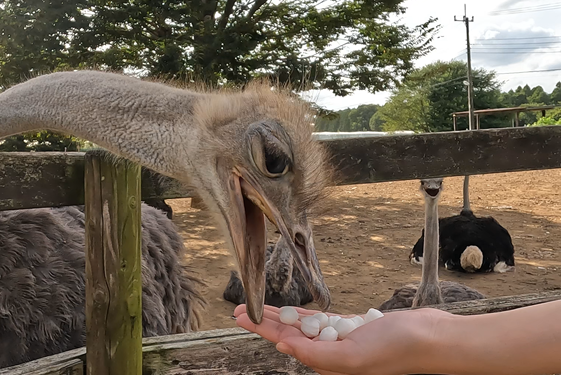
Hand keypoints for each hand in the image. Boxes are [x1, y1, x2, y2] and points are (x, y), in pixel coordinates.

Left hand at [234, 304, 452, 374]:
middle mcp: (332, 353)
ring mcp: (342, 340)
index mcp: (328, 363)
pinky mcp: (354, 328)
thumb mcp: (354, 357)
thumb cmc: (399, 350)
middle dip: (264, 322)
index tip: (241, 317)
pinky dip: (306, 315)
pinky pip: (323, 321)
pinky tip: (292, 313)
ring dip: (280, 316)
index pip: (287, 343)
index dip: (262, 330)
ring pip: (303, 326)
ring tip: (258, 309)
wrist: (432, 338)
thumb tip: (285, 347)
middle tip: (239, 310)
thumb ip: (318, 355)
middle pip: (290, 334)